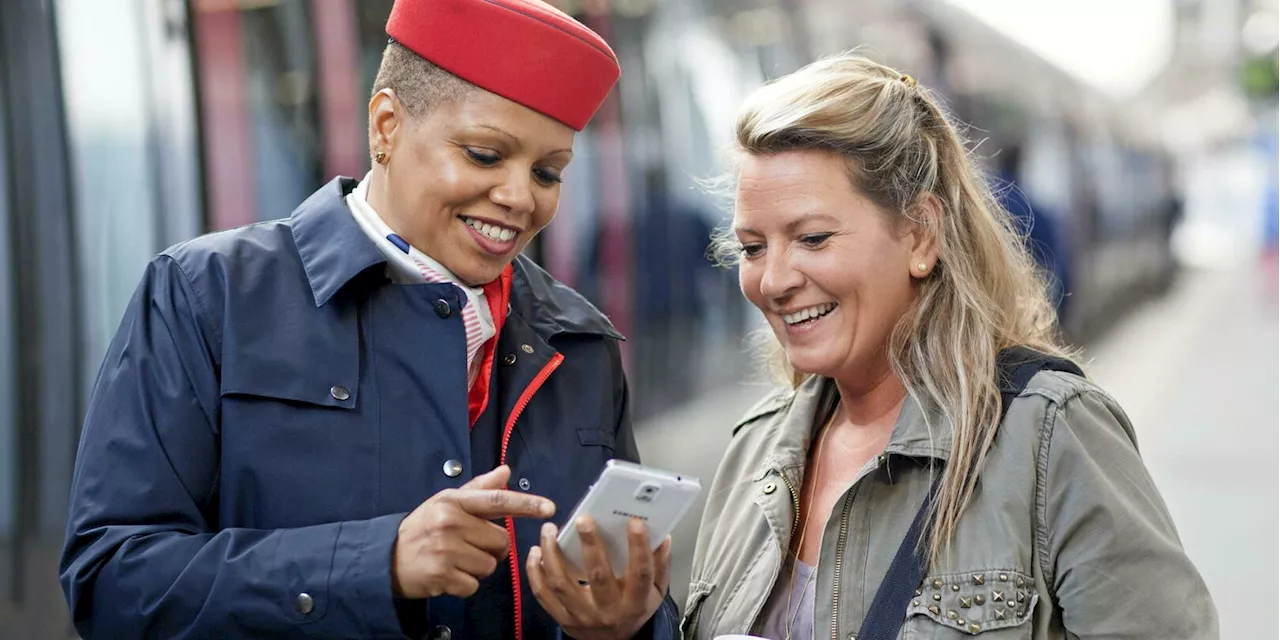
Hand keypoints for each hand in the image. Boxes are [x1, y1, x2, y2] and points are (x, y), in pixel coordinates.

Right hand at [392, 465, 554, 598]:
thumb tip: (506, 471)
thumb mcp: (446, 503)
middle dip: (490, 547)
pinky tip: (447, 575)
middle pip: (500, 541)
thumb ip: (479, 489)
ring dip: (477, 567)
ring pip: (490, 565)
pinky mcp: (442, 576)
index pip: (496, 501)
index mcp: (453, 502)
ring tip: (455, 560)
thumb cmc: (423, 528)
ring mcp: (445, 551)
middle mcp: (449, 523)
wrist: (386, 558)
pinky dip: (465, 584)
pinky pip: (474, 585)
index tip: (549, 508)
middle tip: (466, 546)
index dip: (525, 505)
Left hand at [527, 517, 670, 639]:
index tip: (635, 522)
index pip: (640, 573)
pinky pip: (543, 595)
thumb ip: (659, 565)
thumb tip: (663, 536)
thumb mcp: (655, 593)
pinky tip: (536, 551)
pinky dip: (536, 572)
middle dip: (591, 545)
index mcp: (636, 603)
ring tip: (549, 529)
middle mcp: (609, 611)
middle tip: (583, 519)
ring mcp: (582, 617)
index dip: (639, 548)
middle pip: (599, 576)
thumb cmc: (634, 610)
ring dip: (553, 554)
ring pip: (562, 584)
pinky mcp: (562, 619)